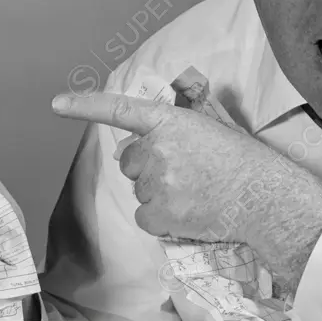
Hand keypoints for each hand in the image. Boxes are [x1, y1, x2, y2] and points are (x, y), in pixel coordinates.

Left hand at [51, 91, 321, 292]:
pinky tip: (188, 213)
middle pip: (129, 160)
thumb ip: (187, 114)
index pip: (119, 110)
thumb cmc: (245, 160)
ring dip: (158, 192)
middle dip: (147, 165)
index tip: (56, 103)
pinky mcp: (159, 214)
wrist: (265, 198)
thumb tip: (173, 101)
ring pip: (139, 190)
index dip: (85, 105)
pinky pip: (144, 216)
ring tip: (195, 193)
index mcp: (170, 121)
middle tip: (184, 171)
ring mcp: (156, 183)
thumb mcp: (216, 125)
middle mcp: (157, 149)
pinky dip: (161, 219)